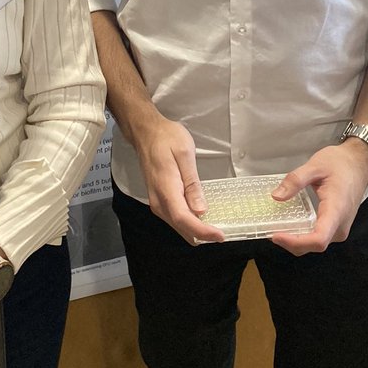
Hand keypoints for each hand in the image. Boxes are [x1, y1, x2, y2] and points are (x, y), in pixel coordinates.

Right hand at [134, 115, 224, 244]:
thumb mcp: (185, 153)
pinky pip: (174, 218)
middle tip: (222, 230)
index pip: (184, 219)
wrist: (145, 132)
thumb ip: (192, 183)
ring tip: (214, 223)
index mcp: (166, 189)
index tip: (221, 236)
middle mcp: (158, 201)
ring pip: (178, 226)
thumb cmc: (167, 138)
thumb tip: (200, 210)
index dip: (203, 231)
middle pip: (181, 228)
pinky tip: (200, 214)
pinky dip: (188, 222)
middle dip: (201, 234)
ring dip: (195, 229)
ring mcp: (156, 202)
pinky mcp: (158, 200)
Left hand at [267, 141, 367, 255]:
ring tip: (276, 228)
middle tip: (268, 230)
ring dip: (296, 241)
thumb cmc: (339, 163)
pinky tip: (289, 226)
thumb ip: (295, 180)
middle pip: (314, 245)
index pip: (318, 239)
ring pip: (316, 244)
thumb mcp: (315, 165)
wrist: (359, 163)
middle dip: (291, 243)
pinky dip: (303, 235)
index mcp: (336, 211)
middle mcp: (340, 226)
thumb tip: (276, 196)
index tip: (276, 235)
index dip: (296, 242)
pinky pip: (319, 237)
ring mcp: (339, 229)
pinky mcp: (336, 227)